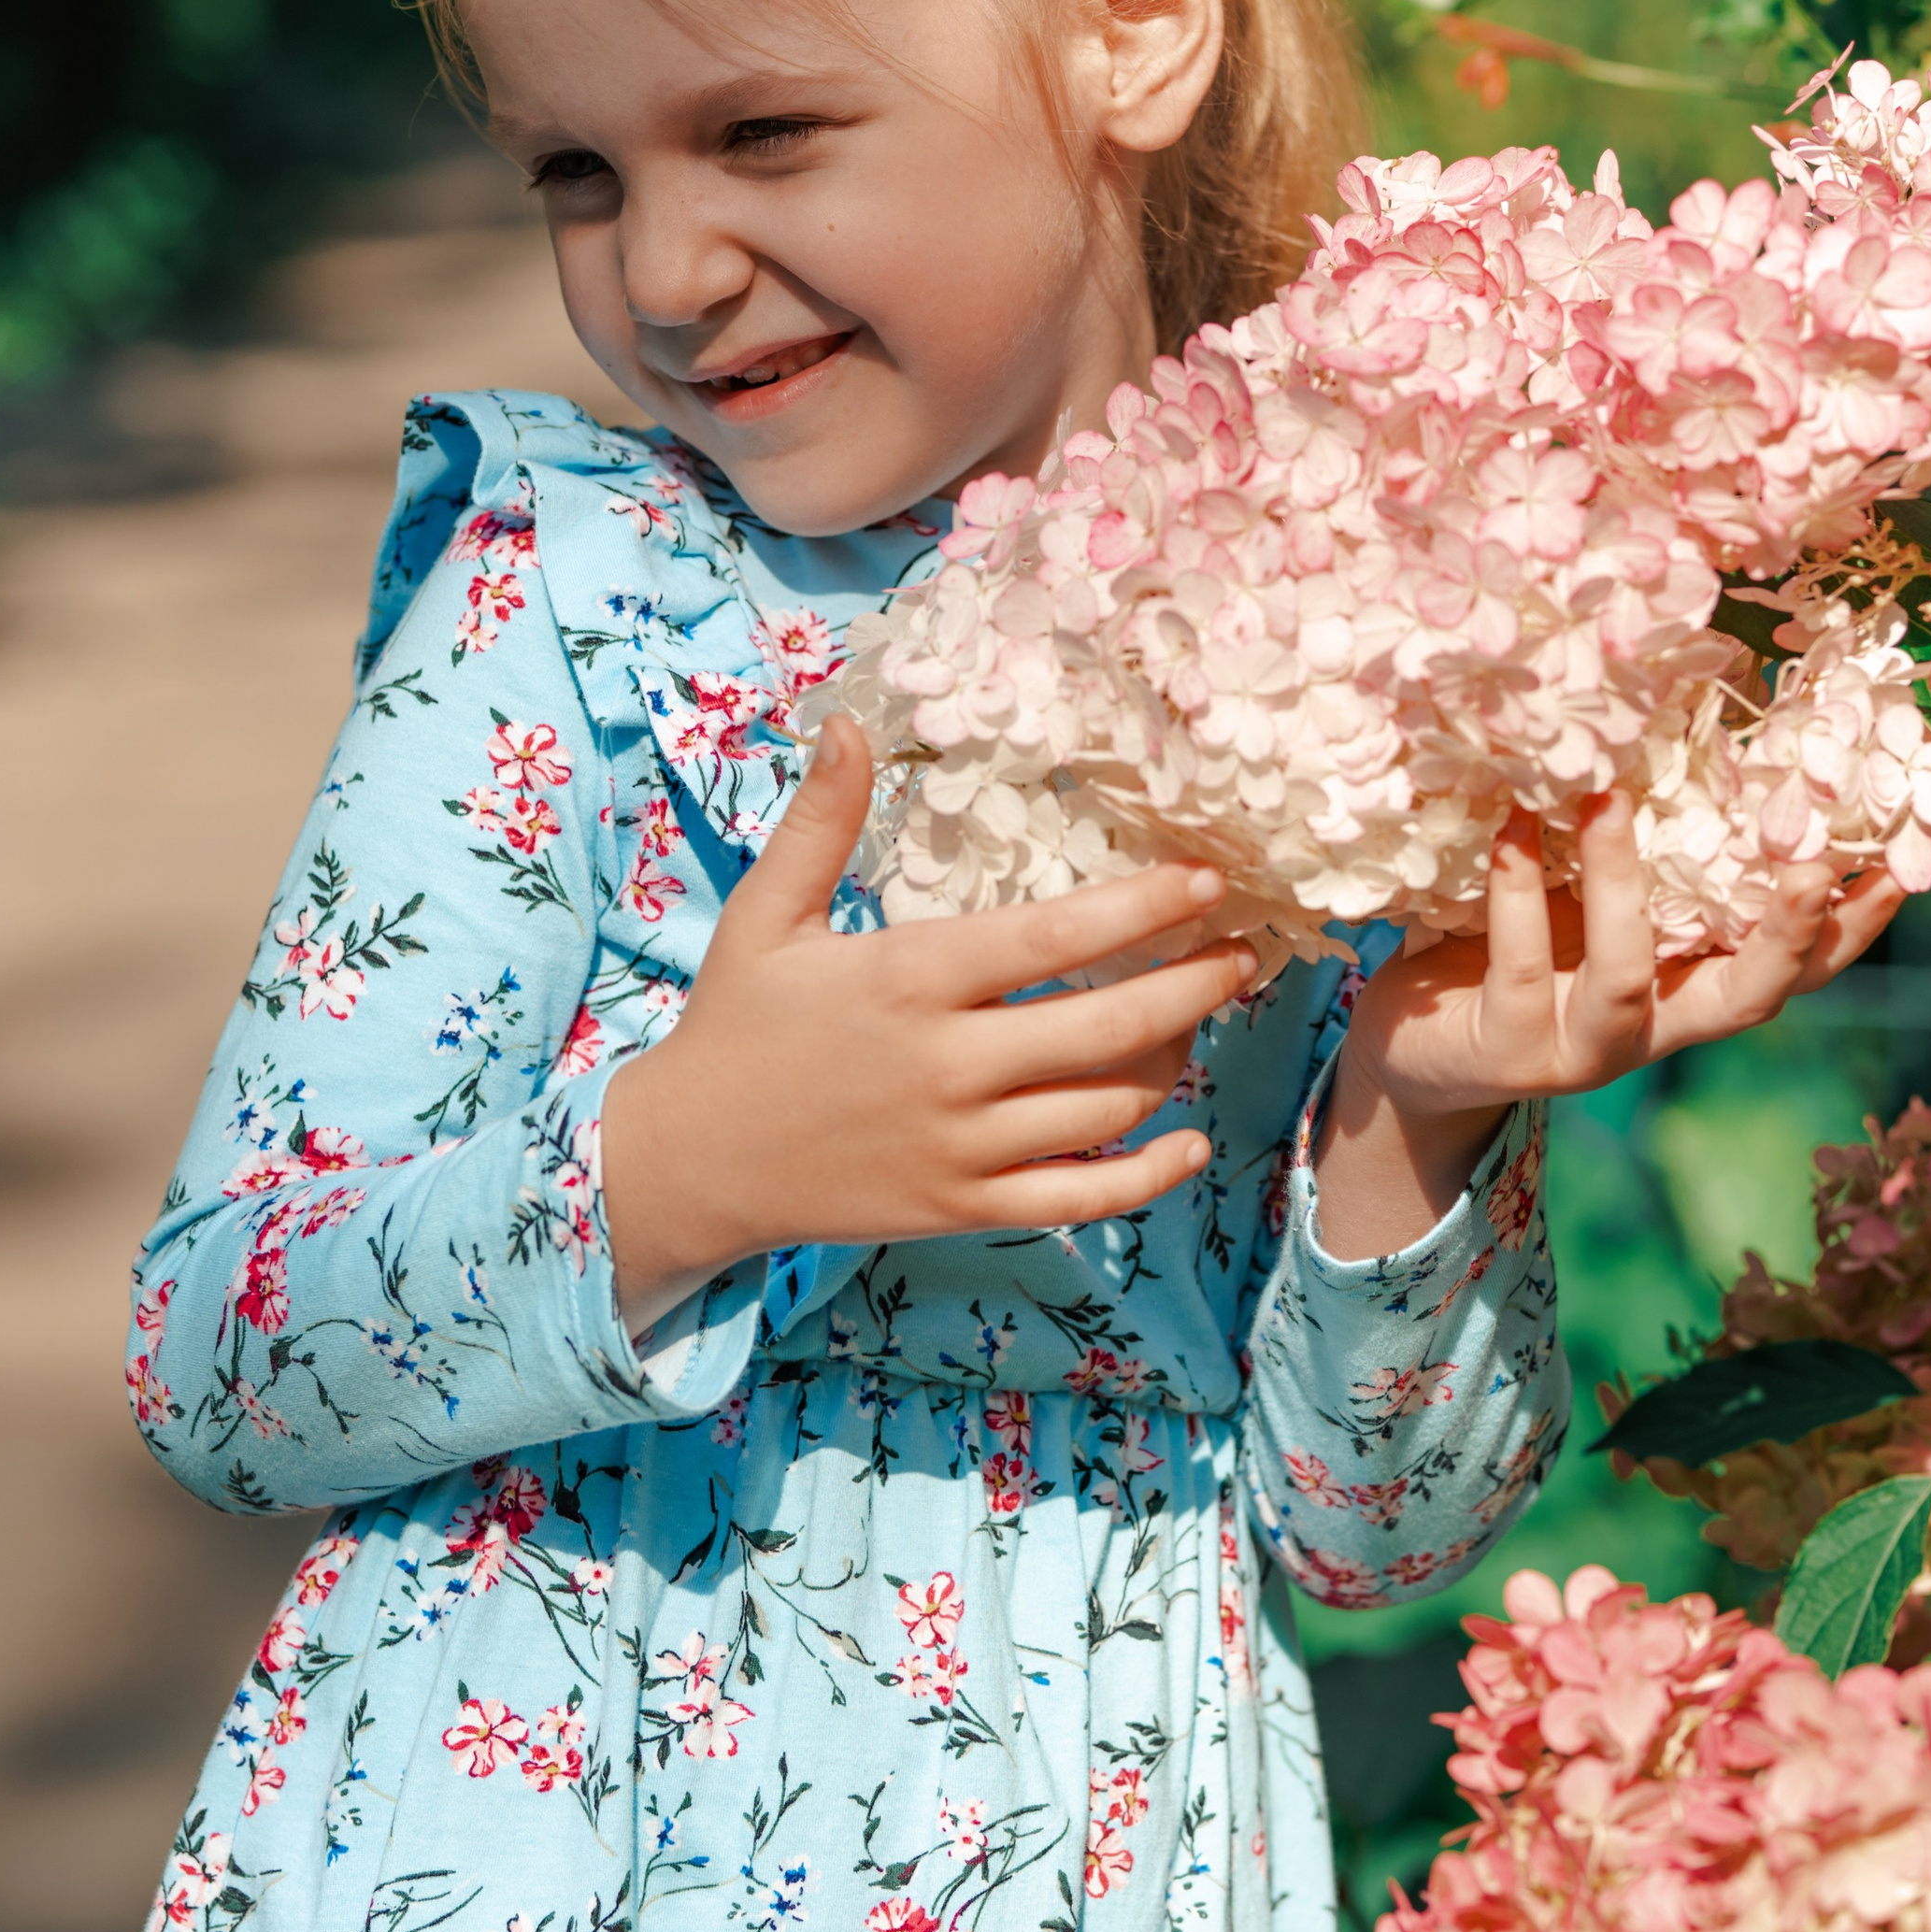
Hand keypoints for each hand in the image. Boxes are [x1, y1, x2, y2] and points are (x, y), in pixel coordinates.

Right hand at [599, 715, 1260, 1331]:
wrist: (687, 1161)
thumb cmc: (736, 1027)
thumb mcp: (766, 916)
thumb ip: (820, 822)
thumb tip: (846, 722)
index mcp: (911, 978)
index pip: (1058, 939)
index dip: (1146, 908)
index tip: (1207, 883)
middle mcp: (948, 1064)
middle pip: (1111, 1027)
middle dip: (1194, 986)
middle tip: (1243, 956)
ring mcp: (960, 1146)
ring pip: (1107, 1106)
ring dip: (1171, 1062)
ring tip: (1196, 1023)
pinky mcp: (960, 1209)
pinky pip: (1080, 1195)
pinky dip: (1147, 1174)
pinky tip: (1187, 1142)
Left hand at [1313, 792, 1903, 1257]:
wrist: (1415, 1046)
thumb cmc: (1512, 946)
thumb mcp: (1587, 900)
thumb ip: (1646, 853)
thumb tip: (1685, 728)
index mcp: (1687, 988)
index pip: (1795, 968)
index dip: (1852, 928)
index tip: (1906, 862)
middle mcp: (1651, 1029)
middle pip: (1746, 998)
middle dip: (1784, 933)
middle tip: (1812, 860)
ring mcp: (1578, 1051)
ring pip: (1624, 979)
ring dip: (1623, 888)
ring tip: (1611, 796)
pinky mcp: (1505, 1050)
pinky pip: (1519, 966)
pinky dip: (1518, 891)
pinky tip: (1516, 826)